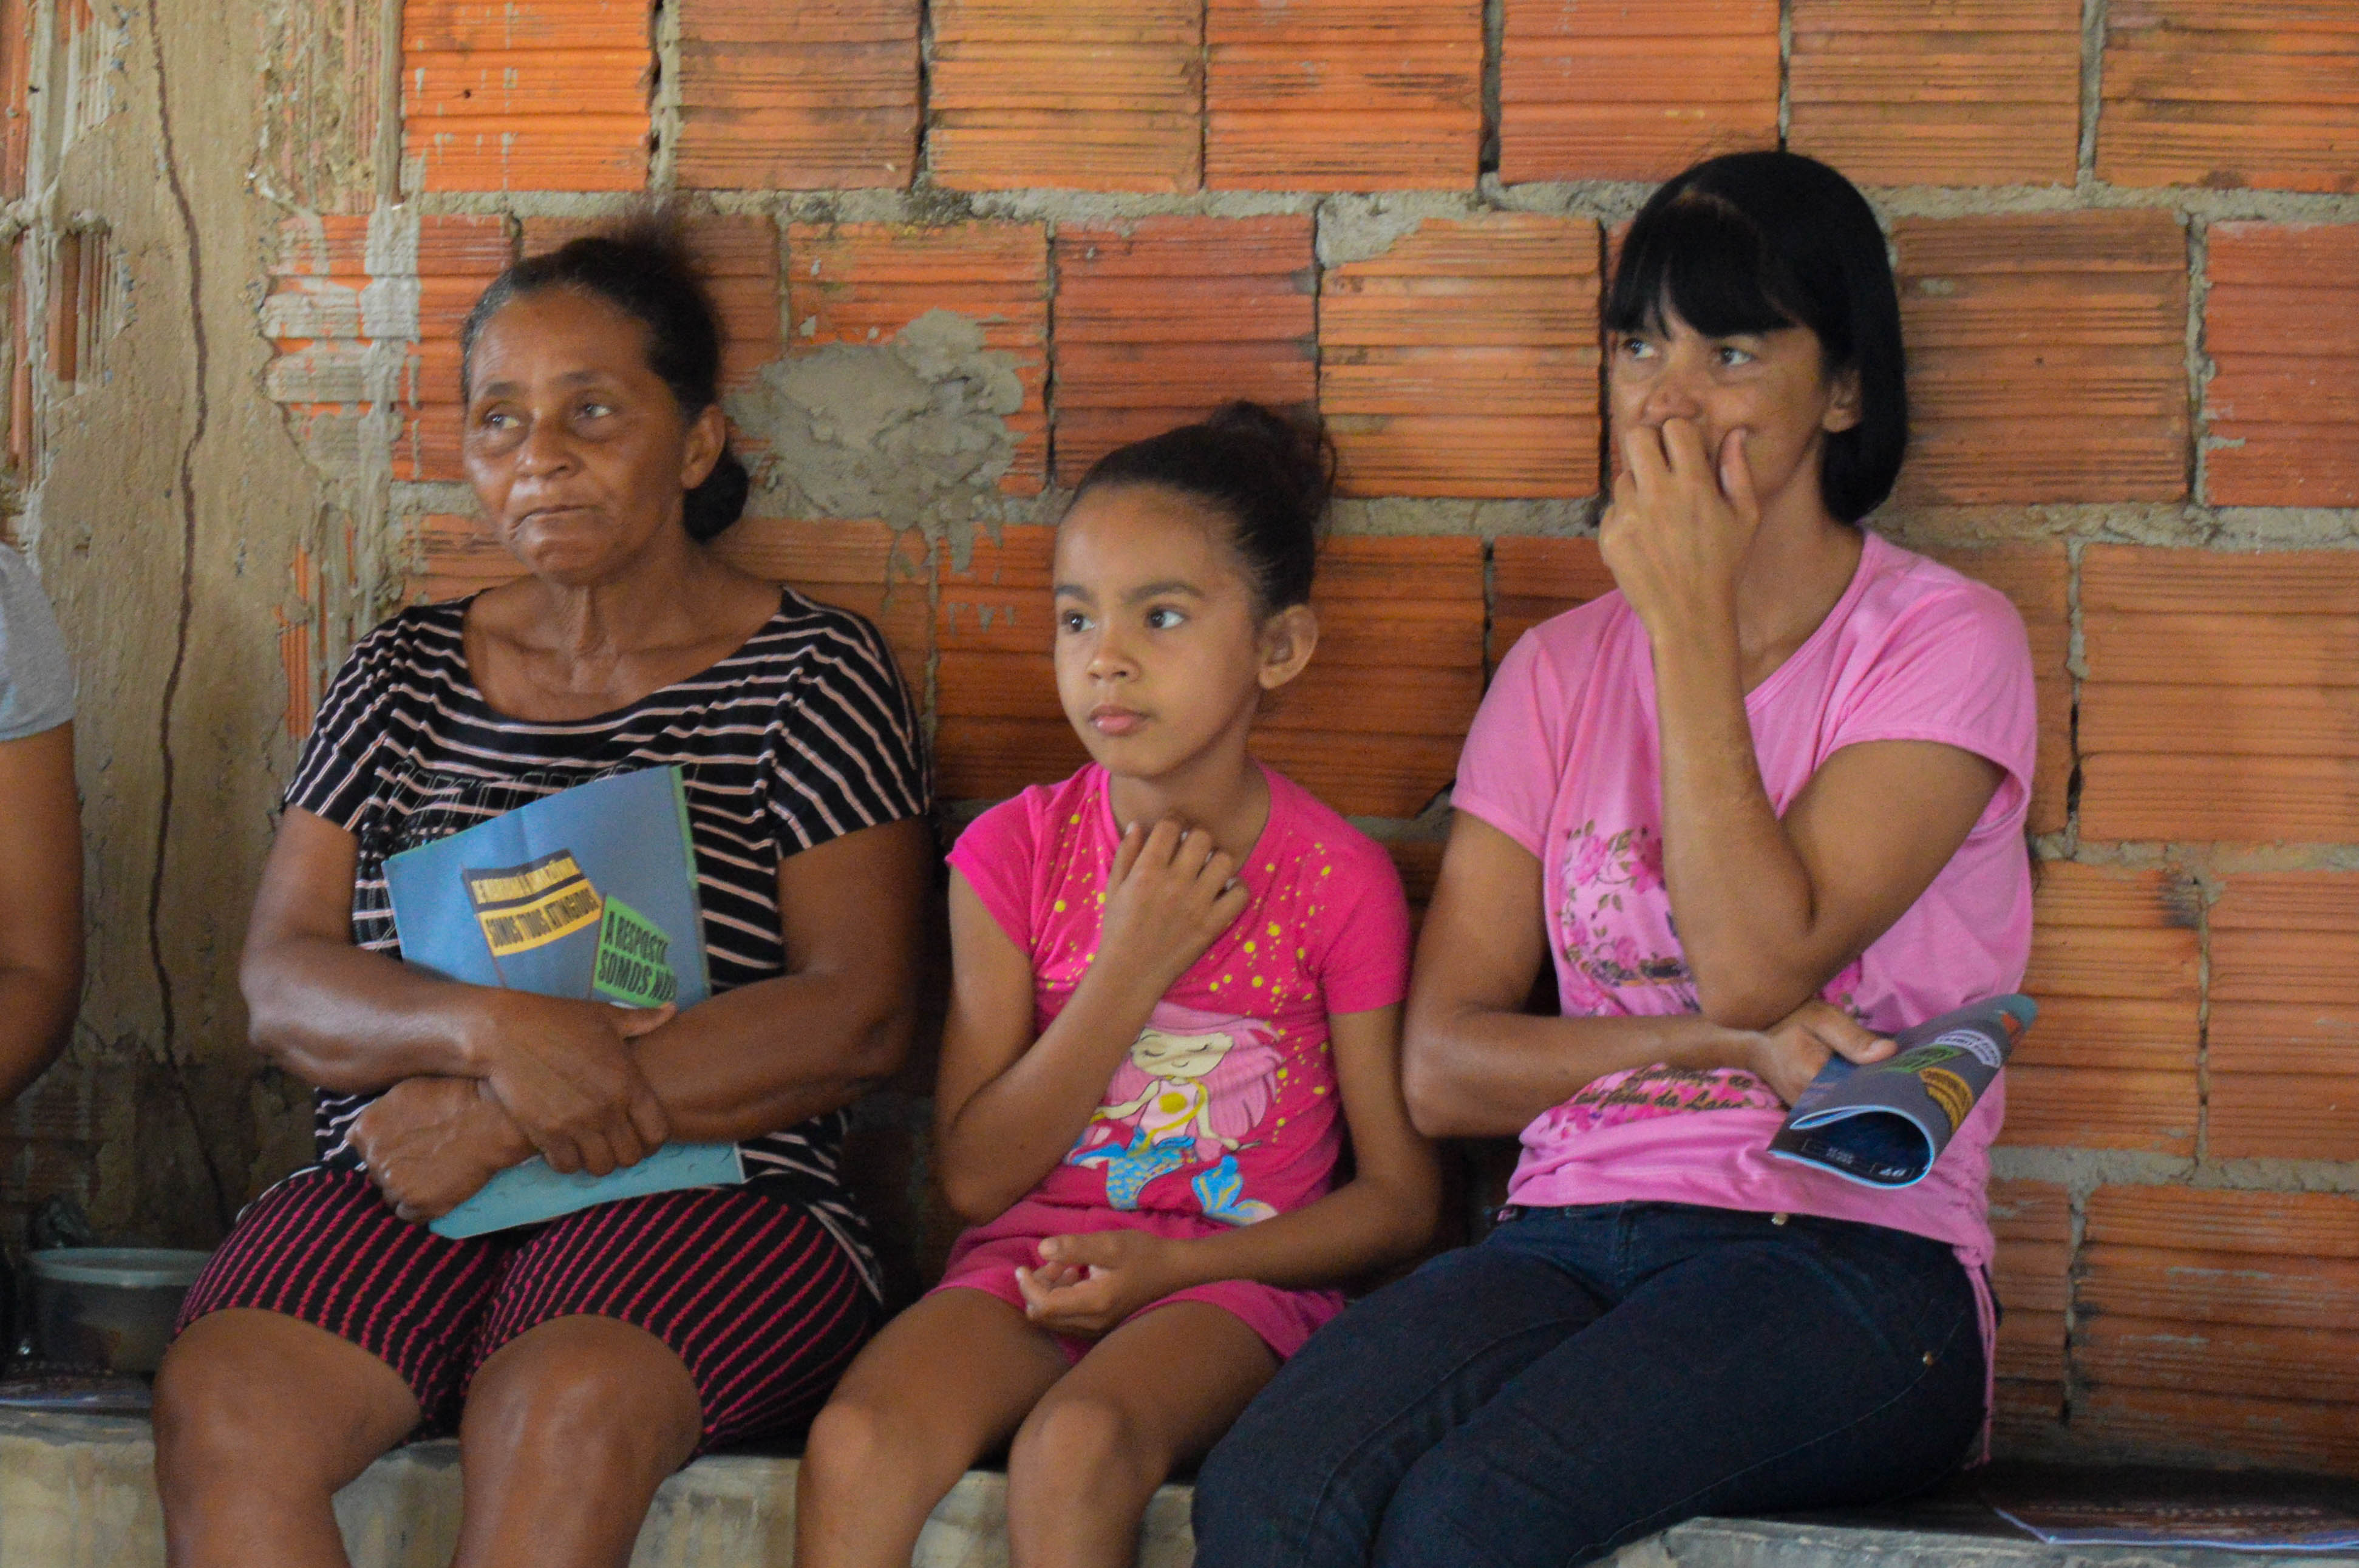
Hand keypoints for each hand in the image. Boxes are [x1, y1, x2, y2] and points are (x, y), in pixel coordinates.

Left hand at [352, 1076, 533, 1223]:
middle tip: (425, 1158)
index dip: (384, 1148)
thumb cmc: (454, 1097)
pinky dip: (420, 1207)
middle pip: (376, 1172)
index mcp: (366, 1128)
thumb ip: (380, 1114)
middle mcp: (373, 1157)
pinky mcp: (416, 1203)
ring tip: (435, 1174)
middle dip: (396, 1168)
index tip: (404, 1146)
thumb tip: (367, 1131)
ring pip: (391, 1195)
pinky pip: (407, 1214)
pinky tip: (437, 1191)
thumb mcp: (404, 1091)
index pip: (362, 1149)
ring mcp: (393, 1182)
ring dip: (407, 1189)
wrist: (491, 1117)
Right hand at [467, 993, 674, 1175]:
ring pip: (600, 1168)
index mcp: (628, 1082)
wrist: (503, 1032)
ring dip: (598, 1161)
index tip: (642, 1134)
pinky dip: (568, 1162)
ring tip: (591, 1147)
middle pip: (631, 1157)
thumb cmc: (557, 1019)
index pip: (658, 1132)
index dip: (654, 1139)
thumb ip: (643, 1020)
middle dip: (627, 1153)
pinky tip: (565, 1146)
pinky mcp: (545, 1133)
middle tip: (615, 1143)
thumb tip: (672, 1010)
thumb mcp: (605, 1016)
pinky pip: (567, 1166)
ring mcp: (576, 1124)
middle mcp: (607, 1109)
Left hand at [1014, 1229, 1185, 1338]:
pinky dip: (1061, 1296)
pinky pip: (1066, 1317)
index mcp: (1093, 1304)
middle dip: (1038, 1288)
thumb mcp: (1109, 1244)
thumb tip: (1041, 1249)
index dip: (1027, 1287)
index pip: (1044, 1306)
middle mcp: (1092, 1323)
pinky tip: (1076, 1275)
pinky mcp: (1098, 1324)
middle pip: (1044, 1315)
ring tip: (1068, 1266)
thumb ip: (1074, 1247)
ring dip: (1050, 1291)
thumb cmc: (1142, 1253)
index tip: (1022, 1266)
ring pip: (1053, 1318)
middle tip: (1055, 1261)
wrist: (1172, 1269)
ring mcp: (1096, 1327)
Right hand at [1095, 818, 1249, 992]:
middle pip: (1202, 836)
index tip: (1174, 831)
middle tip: (1192, 852)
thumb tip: (1138, 824)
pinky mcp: (1213, 924)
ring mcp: (1197, 904)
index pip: (1170, 825)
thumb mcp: (1113, 887)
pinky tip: (1222, 892)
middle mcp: (1174, 883)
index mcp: (1146, 870)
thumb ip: (1126, 853)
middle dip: (1196, 839)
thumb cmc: (1118, 928)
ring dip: (1217, 862)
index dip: (1173, 822)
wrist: (1130, 973)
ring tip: (1208, 871)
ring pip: (1224, 860)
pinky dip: (1235, 889)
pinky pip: (1240, 893)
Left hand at [1598, 419, 1760, 639]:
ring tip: (1658, 515)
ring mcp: (1630, 515)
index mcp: (1694, 484)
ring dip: (1638, 487)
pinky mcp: (1610, 536)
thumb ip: (1738, 471)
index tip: (1681, 450)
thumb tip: (1733, 433)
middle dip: (1647, 444)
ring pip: (1623, 476)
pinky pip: (1612, 509)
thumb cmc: (1723, 565)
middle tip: (1658, 464)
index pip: (1673, 427)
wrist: (1689, 614)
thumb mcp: (1745, 517)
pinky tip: (1645, 539)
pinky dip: (1626, 518)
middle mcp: (1658, 494)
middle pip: (1636, 436)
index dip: (1677, 434)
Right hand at [1742, 999, 1894, 1104]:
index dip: (1882, 1085)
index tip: (1899, 1076)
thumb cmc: (1789, 1025)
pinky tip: (1862, 1091)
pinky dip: (1850, 1104)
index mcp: (1812, 1076)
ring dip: (1864, 1101)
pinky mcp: (1807, 1116)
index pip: (1859, 1091)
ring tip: (1881, 1085)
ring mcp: (1806, 1113)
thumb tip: (1890, 1052)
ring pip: (1846, 1112)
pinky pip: (1836, 1114)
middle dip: (1876, 1095)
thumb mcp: (1822, 1018)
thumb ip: (1853, 1037)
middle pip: (1855, 1106)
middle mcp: (1808, 1102)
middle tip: (1895, 1080)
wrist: (1757, 1046)